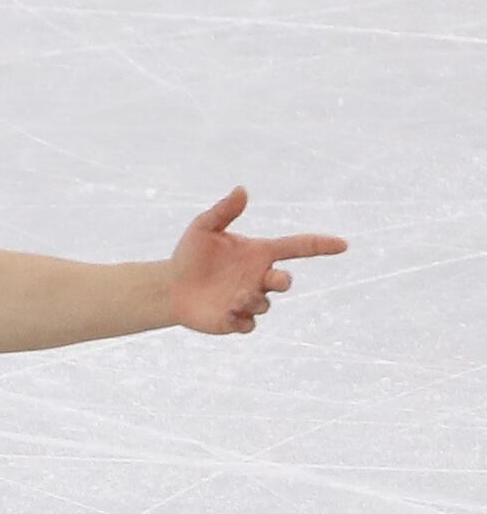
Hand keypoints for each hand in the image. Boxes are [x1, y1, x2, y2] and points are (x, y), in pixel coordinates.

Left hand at [167, 187, 344, 335]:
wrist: (170, 285)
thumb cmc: (190, 254)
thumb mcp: (204, 228)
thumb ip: (224, 211)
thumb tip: (241, 189)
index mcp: (260, 253)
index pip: (297, 247)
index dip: (320, 245)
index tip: (342, 244)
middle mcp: (259, 277)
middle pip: (285, 281)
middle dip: (283, 281)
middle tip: (274, 279)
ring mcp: (249, 299)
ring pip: (265, 304)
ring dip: (254, 300)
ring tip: (234, 297)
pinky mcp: (235, 320)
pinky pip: (248, 324)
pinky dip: (242, 320)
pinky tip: (227, 313)